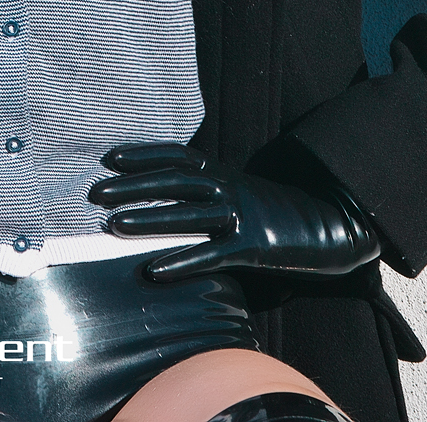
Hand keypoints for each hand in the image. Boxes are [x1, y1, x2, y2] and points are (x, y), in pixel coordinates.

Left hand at [88, 142, 379, 281]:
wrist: (333, 224)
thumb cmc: (278, 212)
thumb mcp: (241, 192)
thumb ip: (209, 193)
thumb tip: (167, 199)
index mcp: (225, 172)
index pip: (177, 155)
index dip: (142, 154)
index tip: (108, 158)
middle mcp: (229, 186)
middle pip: (174, 180)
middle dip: (132, 185)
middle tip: (94, 192)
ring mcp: (242, 214)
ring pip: (188, 213)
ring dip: (148, 218)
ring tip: (111, 225)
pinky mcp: (256, 245)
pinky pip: (213, 254)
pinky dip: (182, 260)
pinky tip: (153, 271)